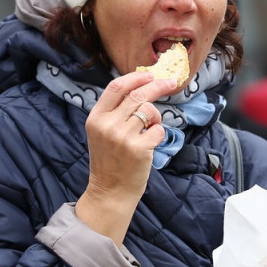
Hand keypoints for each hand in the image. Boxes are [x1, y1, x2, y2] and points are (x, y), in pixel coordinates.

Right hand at [75, 73, 179, 243]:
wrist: (110, 191)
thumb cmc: (110, 160)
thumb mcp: (102, 132)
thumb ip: (115, 111)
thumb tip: (140, 86)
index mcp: (96, 118)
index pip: (116, 87)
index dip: (135, 78)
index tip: (150, 75)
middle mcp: (107, 125)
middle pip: (137, 95)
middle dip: (158, 86)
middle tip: (171, 83)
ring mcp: (123, 137)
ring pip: (150, 111)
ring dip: (156, 117)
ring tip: (149, 129)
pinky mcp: (139, 149)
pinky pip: (159, 130)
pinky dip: (159, 134)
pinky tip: (149, 144)